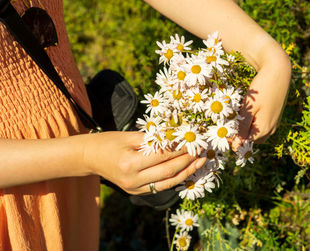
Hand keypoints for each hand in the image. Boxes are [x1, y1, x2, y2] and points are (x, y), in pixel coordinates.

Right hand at [81, 131, 205, 194]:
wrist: (89, 157)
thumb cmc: (109, 142)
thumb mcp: (130, 136)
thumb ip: (154, 139)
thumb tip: (178, 136)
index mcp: (130, 163)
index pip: (164, 155)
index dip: (182, 148)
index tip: (195, 140)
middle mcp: (133, 179)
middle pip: (169, 170)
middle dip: (188, 160)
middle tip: (202, 150)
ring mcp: (134, 189)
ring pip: (168, 182)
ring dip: (187, 172)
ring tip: (200, 162)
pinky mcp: (136, 192)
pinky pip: (161, 186)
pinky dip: (175, 178)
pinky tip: (186, 170)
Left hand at [233, 53, 290, 148]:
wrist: (278, 71)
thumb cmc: (262, 88)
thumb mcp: (249, 108)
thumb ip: (242, 127)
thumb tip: (235, 146)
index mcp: (263, 130)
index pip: (244, 143)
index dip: (232, 137)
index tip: (222, 128)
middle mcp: (270, 130)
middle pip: (250, 139)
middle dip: (239, 133)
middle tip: (228, 121)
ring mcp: (274, 123)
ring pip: (256, 132)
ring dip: (246, 128)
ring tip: (238, 114)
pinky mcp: (275, 116)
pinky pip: (262, 125)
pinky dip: (253, 121)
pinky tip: (248, 111)